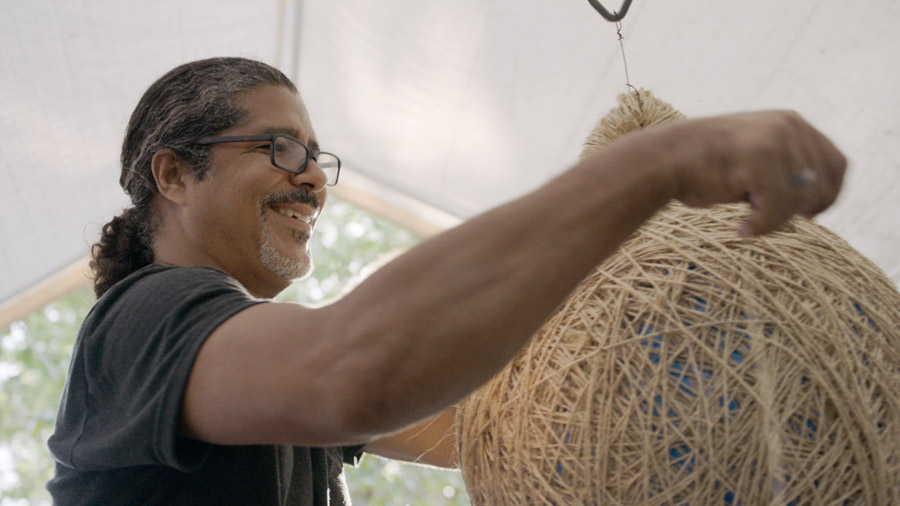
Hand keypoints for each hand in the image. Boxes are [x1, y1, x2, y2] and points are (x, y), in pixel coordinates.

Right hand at [665, 110, 845, 236]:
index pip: (837, 163)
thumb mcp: (755, 156)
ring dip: (775, 221)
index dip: (830, 194)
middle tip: (766, 220)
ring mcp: (775, 140)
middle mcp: (789, 125)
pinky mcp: (760, 160)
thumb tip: (817, 202)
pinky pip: (778, 209)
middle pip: (823, 185)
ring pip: (801, 200)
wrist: (664, 159)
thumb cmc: (704, 165)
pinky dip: (761, 226)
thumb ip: (785, 167)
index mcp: (791, 122)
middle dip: (798, 211)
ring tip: (748, 222)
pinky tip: (741, 228)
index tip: (809, 215)